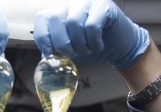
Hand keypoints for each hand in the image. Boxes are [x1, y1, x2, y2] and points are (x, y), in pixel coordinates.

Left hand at [33, 0, 148, 69]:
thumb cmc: (91, 49)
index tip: (51, 53)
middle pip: (55, 19)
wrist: (118, 48)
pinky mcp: (103, 6)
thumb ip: (56, 52)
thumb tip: (46, 58)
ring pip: (73, 22)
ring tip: (87, 50)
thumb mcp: (70, 53)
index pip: (42, 19)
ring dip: (80, 44)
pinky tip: (97, 45)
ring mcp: (87, 3)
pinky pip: (92, 25)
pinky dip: (93, 41)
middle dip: (62, 44)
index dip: (43, 38)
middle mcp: (71, 5)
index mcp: (59, 14)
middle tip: (73, 55)